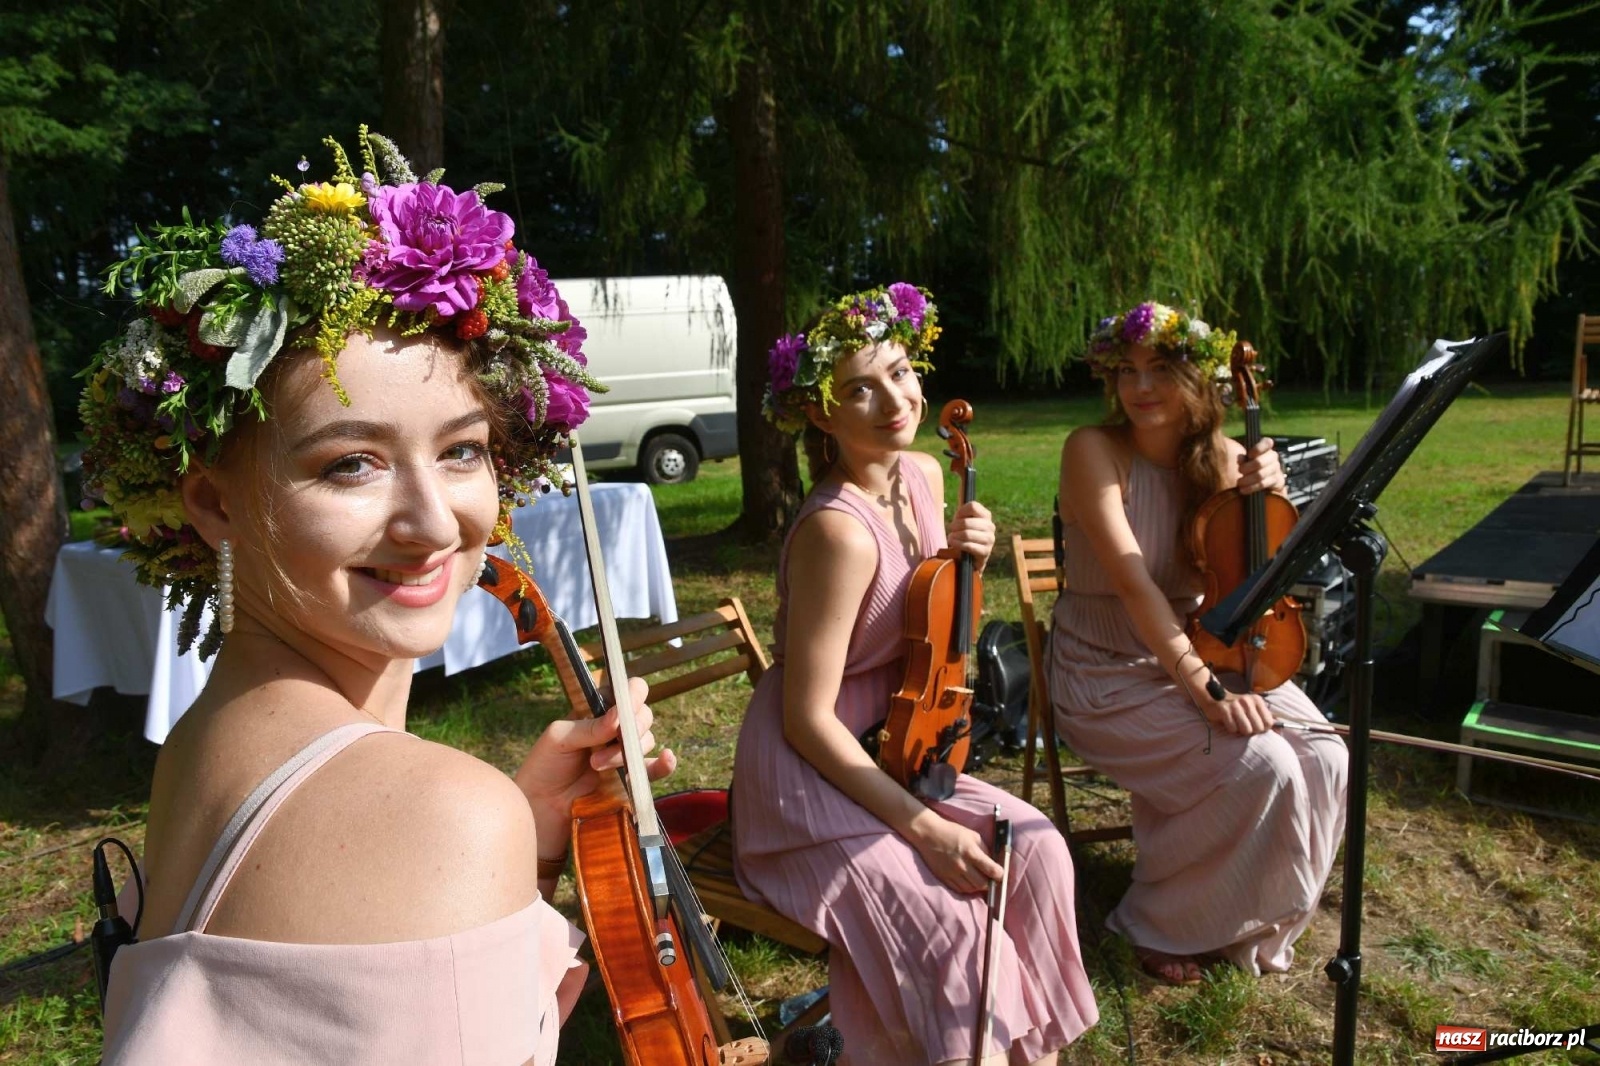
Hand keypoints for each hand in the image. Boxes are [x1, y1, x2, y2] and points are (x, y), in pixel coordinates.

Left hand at [515, 676, 676, 844]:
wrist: (542, 807)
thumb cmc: (545, 766)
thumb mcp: (560, 738)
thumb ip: (590, 727)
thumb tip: (618, 716)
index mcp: (598, 711)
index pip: (626, 691)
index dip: (632, 695)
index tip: (624, 710)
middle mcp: (616, 729)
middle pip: (642, 715)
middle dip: (627, 730)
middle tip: (602, 747)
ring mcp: (625, 753)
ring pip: (647, 740)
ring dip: (625, 753)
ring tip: (597, 766)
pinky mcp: (632, 778)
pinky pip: (656, 769)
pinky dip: (665, 763)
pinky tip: (667, 759)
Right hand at [907, 811, 1003, 894]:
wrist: (928, 834)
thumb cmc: (951, 832)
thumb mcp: (972, 835)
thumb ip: (984, 849)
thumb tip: (993, 862)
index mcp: (971, 852)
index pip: (991, 870)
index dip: (1000, 875)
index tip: (1001, 874)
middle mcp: (962, 865)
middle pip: (982, 884)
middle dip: (990, 883)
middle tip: (991, 879)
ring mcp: (952, 873)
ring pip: (971, 889)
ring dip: (978, 887)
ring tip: (980, 880)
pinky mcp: (944, 878)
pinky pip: (960, 890)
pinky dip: (967, 888)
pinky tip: (969, 881)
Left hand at [947, 499, 995, 572]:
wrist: (970, 558)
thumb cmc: (964, 536)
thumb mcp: (963, 521)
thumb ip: (962, 509)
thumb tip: (958, 477)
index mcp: (986, 515)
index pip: (973, 506)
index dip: (961, 511)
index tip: (956, 518)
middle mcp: (990, 526)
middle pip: (967, 521)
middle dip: (955, 526)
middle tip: (951, 530)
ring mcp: (990, 540)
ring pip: (967, 534)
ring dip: (955, 536)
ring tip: (951, 538)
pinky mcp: (986, 552)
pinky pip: (969, 546)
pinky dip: (958, 545)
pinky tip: (954, 544)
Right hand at [1200, 688, 1274, 735]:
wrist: (1214, 698)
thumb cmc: (1237, 708)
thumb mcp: (1253, 708)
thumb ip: (1266, 718)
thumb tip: (1280, 730)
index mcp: (1257, 700)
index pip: (1269, 723)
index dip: (1263, 729)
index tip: (1255, 726)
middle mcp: (1247, 701)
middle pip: (1258, 728)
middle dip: (1251, 731)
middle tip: (1244, 726)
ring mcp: (1235, 705)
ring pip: (1246, 730)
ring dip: (1241, 731)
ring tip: (1237, 724)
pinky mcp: (1224, 710)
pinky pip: (1233, 728)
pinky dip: (1231, 729)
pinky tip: (1228, 722)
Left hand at [1236, 437, 1285, 495]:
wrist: (1261, 482)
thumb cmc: (1251, 467)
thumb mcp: (1246, 460)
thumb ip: (1243, 458)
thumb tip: (1240, 458)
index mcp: (1266, 448)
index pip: (1266, 442)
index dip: (1258, 448)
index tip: (1249, 455)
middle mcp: (1273, 457)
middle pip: (1259, 462)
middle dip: (1247, 468)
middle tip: (1240, 471)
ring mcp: (1276, 469)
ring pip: (1260, 475)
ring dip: (1247, 480)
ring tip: (1239, 483)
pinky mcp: (1278, 481)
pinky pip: (1263, 484)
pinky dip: (1252, 487)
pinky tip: (1244, 490)